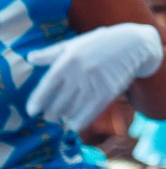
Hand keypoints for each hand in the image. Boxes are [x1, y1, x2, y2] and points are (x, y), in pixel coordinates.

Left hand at [25, 23, 163, 130]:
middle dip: (50, 113)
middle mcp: (79, 73)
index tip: (31, 111)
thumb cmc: (100, 43)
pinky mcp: (108, 92)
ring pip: (72, 109)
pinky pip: (90, 113)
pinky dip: (80, 122)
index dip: (37, 101)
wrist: (134, 44)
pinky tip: (74, 125)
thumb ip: (51, 53)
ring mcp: (94, 83)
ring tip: (61, 118)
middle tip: (49, 116)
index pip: (46, 86)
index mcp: (68, 61)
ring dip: (64, 117)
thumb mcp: (74, 44)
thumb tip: (29, 58)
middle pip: (58, 102)